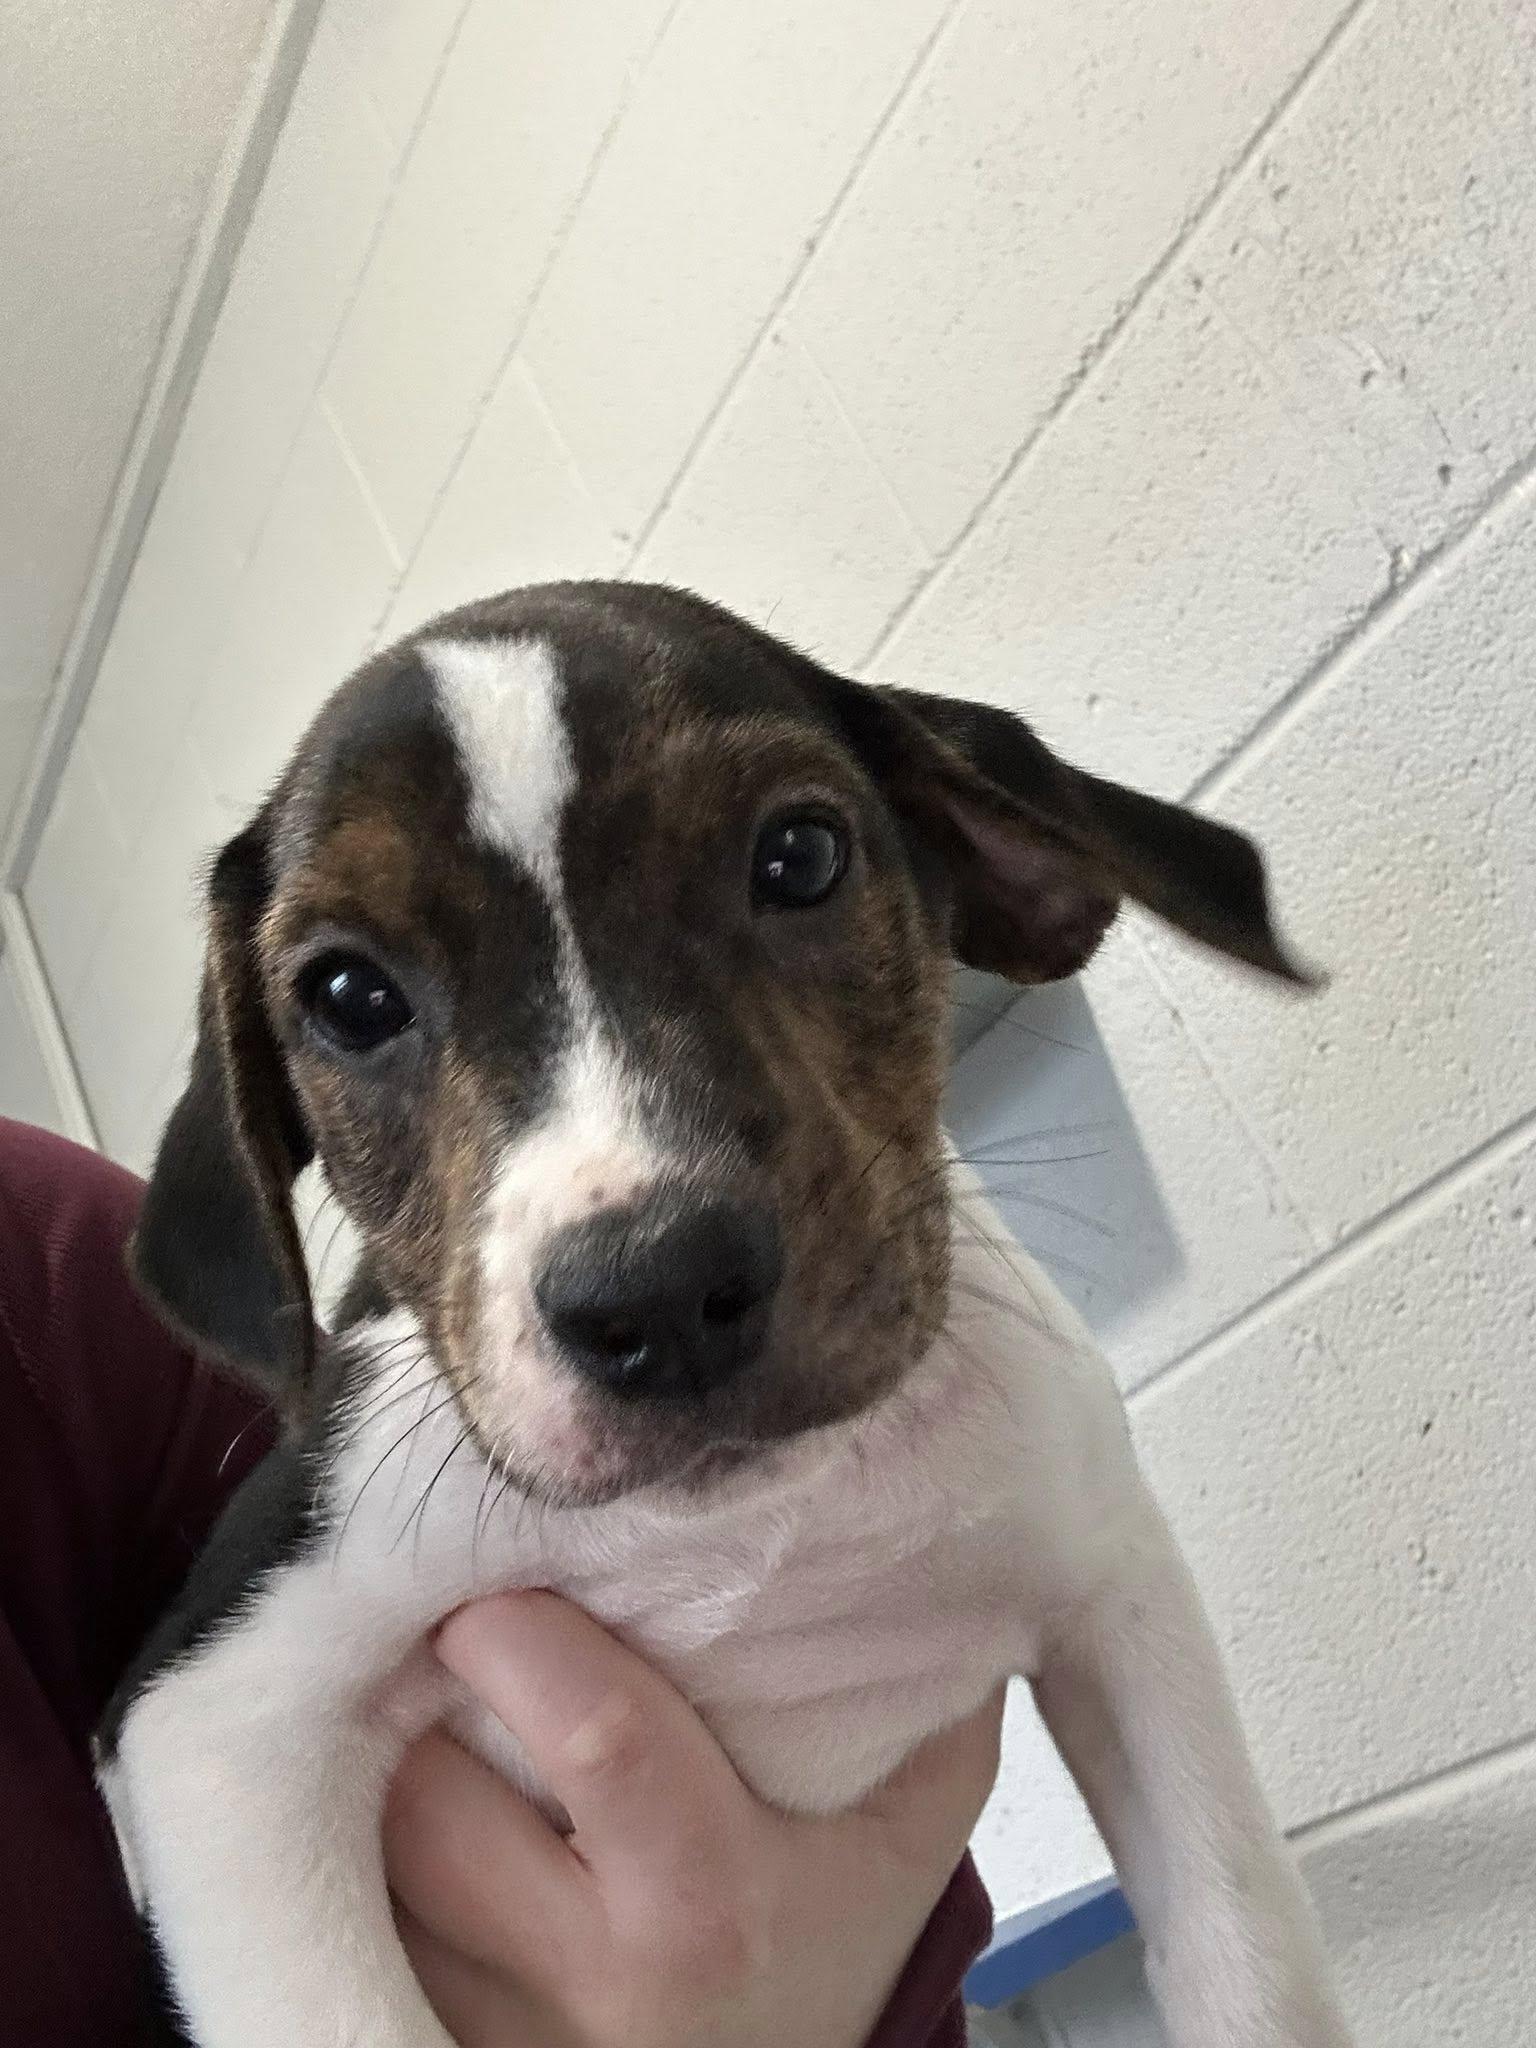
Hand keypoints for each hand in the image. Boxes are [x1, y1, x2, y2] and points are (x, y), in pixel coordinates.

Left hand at [383, 1593, 1002, 2047]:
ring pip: (369, 1851)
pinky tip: (421, 1785)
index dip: (523, 1632)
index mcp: (707, 1901)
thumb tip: (919, 1539)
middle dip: (419, 1688)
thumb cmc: (825, 1940)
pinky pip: (356, 1907)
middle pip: (430, 1796)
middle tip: (448, 1622)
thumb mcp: (904, 1831)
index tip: (508, 1580)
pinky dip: (368, 1831)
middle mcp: (583, 1976)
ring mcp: (489, 2023)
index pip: (593, 1733)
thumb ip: (927, 1692)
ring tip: (426, 1696)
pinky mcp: (428, 2031)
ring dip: (379, 1755)